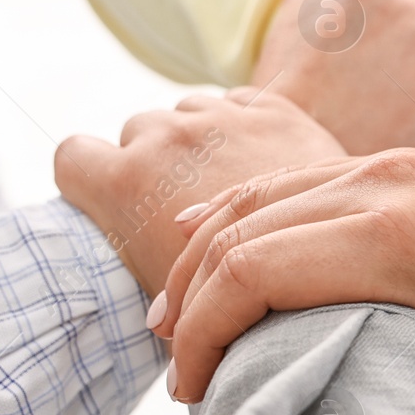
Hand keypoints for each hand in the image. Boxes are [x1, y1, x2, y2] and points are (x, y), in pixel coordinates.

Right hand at [54, 90, 345, 295]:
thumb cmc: (252, 307)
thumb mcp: (175, 301)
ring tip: (225, 185)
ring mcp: (221, 118)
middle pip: (134, 132)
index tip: (113, 208)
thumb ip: (148, 273)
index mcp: (127, 183)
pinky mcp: (274, 109)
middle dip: (151, 163)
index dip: (86, 182)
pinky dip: (241, 126)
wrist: (342, 261)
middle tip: (183, 211)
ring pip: (186, 110)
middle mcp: (166, 137)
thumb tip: (147, 311)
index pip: (72, 158)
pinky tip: (260, 162)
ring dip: (197, 139)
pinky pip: (237, 102)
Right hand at [149, 150, 414, 414]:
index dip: (203, 336)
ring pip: (256, 200)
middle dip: (191, 306)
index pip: (247, 274)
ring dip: (204, 256)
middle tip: (179, 373)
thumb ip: (414, 402)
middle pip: (236, 237)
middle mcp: (372, 185)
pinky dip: (239, 211)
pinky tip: (203, 229)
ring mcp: (383, 163)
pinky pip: (292, 179)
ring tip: (175, 318)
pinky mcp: (396, 159)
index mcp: (389, 238)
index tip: (194, 393)